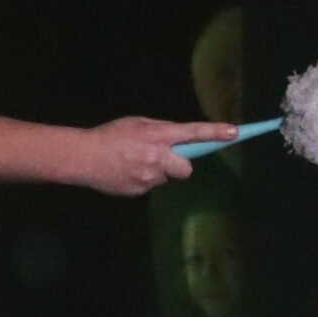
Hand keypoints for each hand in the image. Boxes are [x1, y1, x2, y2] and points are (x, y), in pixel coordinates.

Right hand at [74, 117, 235, 196]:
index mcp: (157, 136)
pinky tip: (127, 172)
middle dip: (178, 164)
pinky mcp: (139, 192)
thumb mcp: (137, 124)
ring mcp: (149, 179)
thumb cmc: (111, 135)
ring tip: (134, 163)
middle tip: (161, 157)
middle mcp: (157, 158)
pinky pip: (151, 186)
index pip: (192, 133)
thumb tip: (177, 141)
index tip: (234, 133)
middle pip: (186, 168)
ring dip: (157, 171)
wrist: (83, 158)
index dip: (214, 133)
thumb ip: (161, 131)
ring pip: (166, 177)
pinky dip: (143, 179)